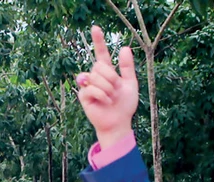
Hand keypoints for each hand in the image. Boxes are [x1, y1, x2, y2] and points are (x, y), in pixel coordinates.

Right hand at [77, 26, 138, 148]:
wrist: (119, 122)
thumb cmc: (125, 104)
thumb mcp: (130, 83)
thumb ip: (127, 67)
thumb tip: (124, 48)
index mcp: (108, 72)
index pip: (101, 53)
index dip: (98, 41)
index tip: (95, 28)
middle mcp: (96, 77)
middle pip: (99, 65)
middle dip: (111, 77)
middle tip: (115, 90)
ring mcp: (88, 86)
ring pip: (96, 76)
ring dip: (108, 88)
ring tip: (111, 98)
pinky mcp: (83, 96)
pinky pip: (92, 88)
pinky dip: (103, 95)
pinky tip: (106, 102)